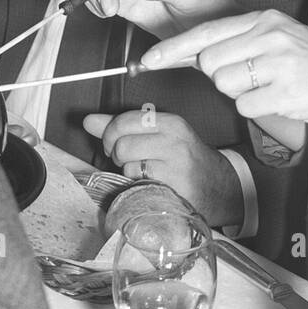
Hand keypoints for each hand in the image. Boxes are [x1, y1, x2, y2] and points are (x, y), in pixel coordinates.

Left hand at [83, 110, 242, 227]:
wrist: (219, 187)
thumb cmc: (184, 159)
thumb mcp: (158, 135)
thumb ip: (121, 127)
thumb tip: (88, 120)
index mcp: (170, 122)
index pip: (125, 120)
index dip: (110, 134)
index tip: (113, 143)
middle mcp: (175, 140)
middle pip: (122, 144)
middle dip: (117, 155)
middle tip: (128, 160)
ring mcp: (176, 165)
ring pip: (128, 165)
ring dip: (128, 172)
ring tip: (142, 173)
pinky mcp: (174, 187)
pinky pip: (138, 184)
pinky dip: (138, 186)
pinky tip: (150, 184)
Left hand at [142, 10, 307, 142]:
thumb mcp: (279, 43)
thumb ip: (239, 44)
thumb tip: (190, 55)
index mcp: (266, 19)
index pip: (206, 32)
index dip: (173, 48)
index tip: (148, 60)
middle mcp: (271, 34)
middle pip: (210, 62)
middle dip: (220, 78)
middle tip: (251, 81)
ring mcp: (281, 62)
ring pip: (225, 84)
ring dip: (241, 95)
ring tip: (271, 90)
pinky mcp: (288, 91)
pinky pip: (247, 107)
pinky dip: (258, 111)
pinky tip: (281, 103)